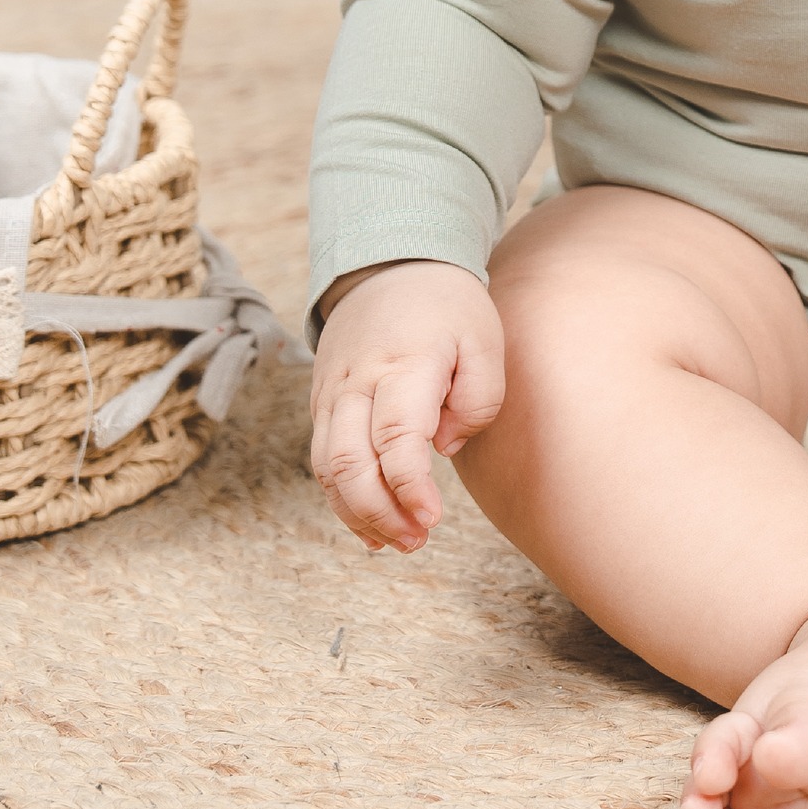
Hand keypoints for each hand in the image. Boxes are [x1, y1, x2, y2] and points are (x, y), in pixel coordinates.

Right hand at [309, 260, 504, 552]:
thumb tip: (443, 447)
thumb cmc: (448, 308)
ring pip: (327, 469)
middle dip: (380, 513)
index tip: (432, 517)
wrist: (391, 266)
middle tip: (418, 541)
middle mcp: (356, 382)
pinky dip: (341, 497)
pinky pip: (322, 459)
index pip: (395, 438)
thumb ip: (478, 398)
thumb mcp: (485, 340)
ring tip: (398, 542)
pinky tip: (371, 523)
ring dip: (358, 514)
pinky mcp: (322, 403)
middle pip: (348, 463)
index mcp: (403, 364)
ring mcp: (332, 394)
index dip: (410, 487)